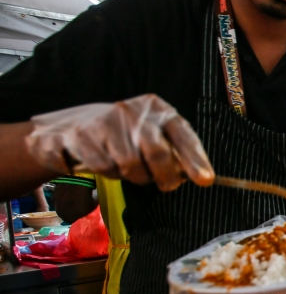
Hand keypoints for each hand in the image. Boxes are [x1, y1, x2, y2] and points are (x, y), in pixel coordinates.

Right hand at [25, 94, 213, 191]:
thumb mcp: (151, 134)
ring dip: (134, 176)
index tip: (205, 180)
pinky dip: (110, 174)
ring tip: (132, 170)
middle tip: (165, 185)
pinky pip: (105, 167)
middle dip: (165, 176)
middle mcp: (131, 110)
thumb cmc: (123, 135)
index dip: (195, 159)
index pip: (182, 134)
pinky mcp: (81, 135)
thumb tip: (200, 175)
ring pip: (130, 164)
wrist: (71, 126)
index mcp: (156, 108)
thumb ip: (175, 151)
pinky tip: (109, 164)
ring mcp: (104, 121)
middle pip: (157, 152)